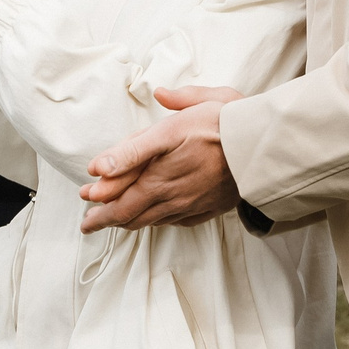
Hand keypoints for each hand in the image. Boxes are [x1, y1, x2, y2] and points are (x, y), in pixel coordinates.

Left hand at [78, 86, 242, 232]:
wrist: (264, 147)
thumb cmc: (222, 126)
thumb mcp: (176, 123)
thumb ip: (138, 141)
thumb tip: (103, 161)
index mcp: (158, 174)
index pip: (119, 195)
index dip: (99, 199)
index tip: (84, 197)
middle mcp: (170, 195)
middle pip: (130, 214)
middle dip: (105, 220)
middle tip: (88, 225)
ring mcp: (189, 205)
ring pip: (150, 221)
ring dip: (127, 223)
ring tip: (112, 224)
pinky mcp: (207, 209)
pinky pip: (173, 222)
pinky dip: (156, 222)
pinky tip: (153, 219)